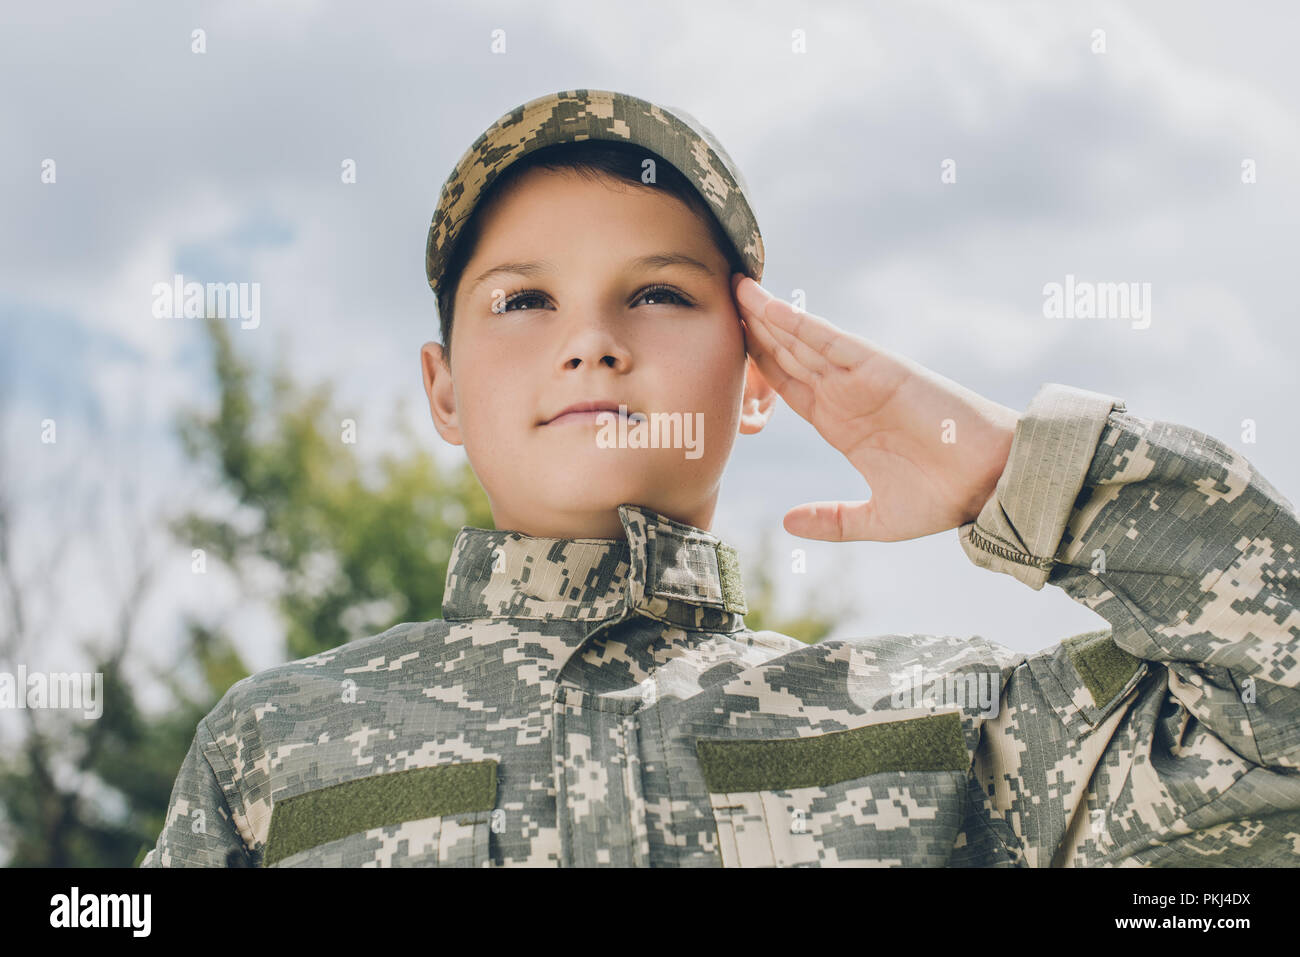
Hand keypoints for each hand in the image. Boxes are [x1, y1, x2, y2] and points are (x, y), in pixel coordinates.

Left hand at [733, 274, 1020, 542]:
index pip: (787, 386)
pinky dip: (800, 321)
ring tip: (735, 289)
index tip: (721, 350)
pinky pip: (831, 340)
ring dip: (768, 314)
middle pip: (787, 354)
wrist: (989, 486)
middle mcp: (846, 394)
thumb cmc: (943, 498)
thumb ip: (832, 520)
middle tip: (715, 304)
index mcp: (841, 423)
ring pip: (803, 339)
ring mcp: (860, 378)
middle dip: (753, 330)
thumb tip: (787, 523)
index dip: (756, 366)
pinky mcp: (879, 368)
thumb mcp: (875, 518)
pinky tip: (770, 306)